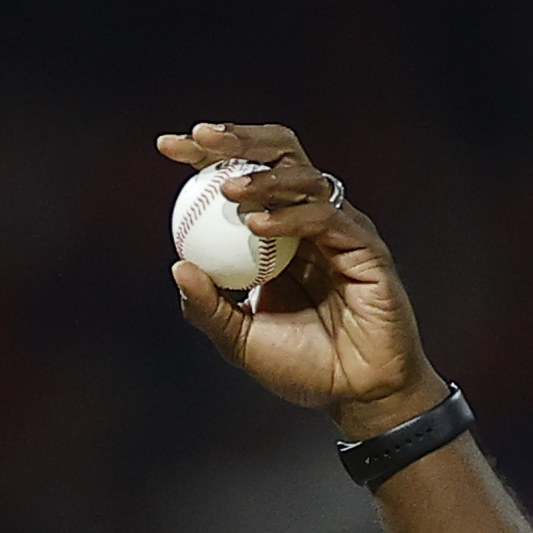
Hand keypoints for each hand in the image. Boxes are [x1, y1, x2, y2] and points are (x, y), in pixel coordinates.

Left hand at [157, 123, 443, 438]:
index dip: (207, 154)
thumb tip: (177, 265)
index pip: (243, 173)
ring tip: (227, 190)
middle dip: (238, 138)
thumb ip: (207, 307)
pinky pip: (326, 218)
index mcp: (278, 231)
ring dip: (263, 177)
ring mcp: (340, 229)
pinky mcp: (366, 247)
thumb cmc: (301, 366)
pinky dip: (289, 216)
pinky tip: (256, 225)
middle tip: (199, 137)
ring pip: (304, 177)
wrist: (355, 395)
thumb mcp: (238, 340)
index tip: (166, 147)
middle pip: (279, 154)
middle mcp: (310, 220)